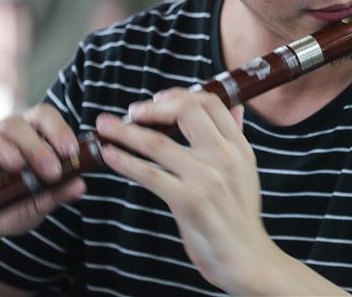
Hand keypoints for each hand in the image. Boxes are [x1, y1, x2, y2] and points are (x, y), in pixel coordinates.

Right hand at [0, 105, 85, 258]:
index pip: (46, 117)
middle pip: (26, 121)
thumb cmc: (9, 207)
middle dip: (40, 145)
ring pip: (4, 128)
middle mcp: (9, 131)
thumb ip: (55, 195)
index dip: (60, 130)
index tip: (71, 152)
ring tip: (21, 166)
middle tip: (52, 171)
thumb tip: (80, 186)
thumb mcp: (33, 206)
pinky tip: (4, 164)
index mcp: (32, 136)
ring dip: (17, 147)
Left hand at [95, 89, 277, 292]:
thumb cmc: (241, 216)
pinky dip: (124, 161)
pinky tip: (109, 155)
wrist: (246, 256)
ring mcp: (206, 177)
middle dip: (152, 107)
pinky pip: (148, 174)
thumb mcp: (247, 170)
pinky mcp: (187, 200)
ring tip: (104, 126)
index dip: (180, 95)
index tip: (159, 100)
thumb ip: (236, 138)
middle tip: (131, 111)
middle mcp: (224, 156)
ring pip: (158, 142)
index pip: (211, 103)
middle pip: (186, 112)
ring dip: (125, 131)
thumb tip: (234, 109)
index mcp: (239, 147)